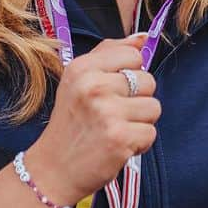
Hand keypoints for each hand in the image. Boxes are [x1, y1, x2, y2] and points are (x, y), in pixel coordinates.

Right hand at [28, 33, 160, 207]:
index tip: (112, 89)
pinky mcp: (120, 138)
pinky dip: (139, 143)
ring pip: (154, 108)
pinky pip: (151, 133)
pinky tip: (118, 146)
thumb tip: (143, 37)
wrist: (53, 169)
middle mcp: (93, 87)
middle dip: (137, 100)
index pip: (133, 55)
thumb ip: (109, 53)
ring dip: (140, 122)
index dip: (130, 74)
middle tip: (112, 115)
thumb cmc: (71, 123)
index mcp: (82, 68)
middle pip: (148, 81)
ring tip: (115, 130)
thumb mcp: (78, 80)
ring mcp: (107, 113)